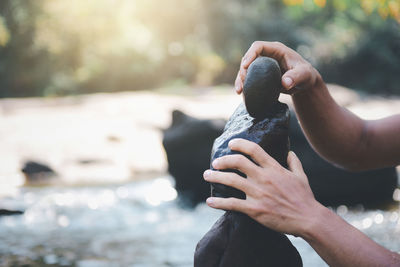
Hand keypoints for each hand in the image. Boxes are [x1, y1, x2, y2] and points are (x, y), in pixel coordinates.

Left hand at [203, 138, 321, 235]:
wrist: (308, 219)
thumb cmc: (305, 198)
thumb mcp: (301, 176)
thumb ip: (294, 163)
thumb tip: (289, 153)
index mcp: (274, 168)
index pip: (254, 150)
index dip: (240, 144)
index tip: (231, 143)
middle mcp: (264, 178)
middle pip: (238, 162)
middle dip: (223, 160)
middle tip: (215, 162)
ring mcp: (258, 193)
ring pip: (231, 181)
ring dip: (216, 177)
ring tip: (207, 176)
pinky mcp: (255, 209)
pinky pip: (232, 204)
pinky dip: (219, 203)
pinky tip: (210, 202)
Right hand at [235, 41, 320, 94]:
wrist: (304, 83)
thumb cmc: (305, 75)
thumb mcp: (304, 75)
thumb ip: (296, 77)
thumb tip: (284, 83)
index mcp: (276, 50)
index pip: (258, 46)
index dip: (250, 54)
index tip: (245, 66)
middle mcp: (267, 55)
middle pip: (249, 58)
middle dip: (243, 70)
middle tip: (242, 83)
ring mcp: (262, 65)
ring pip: (246, 69)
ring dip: (240, 79)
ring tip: (239, 91)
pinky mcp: (260, 74)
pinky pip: (249, 78)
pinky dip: (244, 85)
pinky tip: (240, 93)